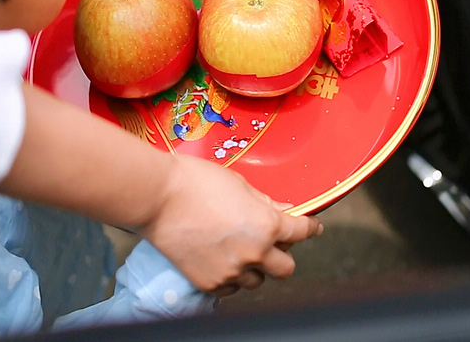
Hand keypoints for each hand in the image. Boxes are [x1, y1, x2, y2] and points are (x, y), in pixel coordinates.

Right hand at [142, 154, 322, 293]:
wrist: (157, 198)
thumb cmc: (197, 182)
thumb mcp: (241, 185)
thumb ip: (265, 203)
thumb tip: (282, 209)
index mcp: (268, 225)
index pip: (302, 232)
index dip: (310, 227)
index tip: (312, 227)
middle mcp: (255, 253)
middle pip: (286, 268)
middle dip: (282, 253)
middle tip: (272, 240)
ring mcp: (231, 272)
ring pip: (258, 280)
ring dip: (256, 266)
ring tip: (240, 248)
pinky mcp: (209, 283)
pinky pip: (231, 287)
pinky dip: (232, 276)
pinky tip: (222, 258)